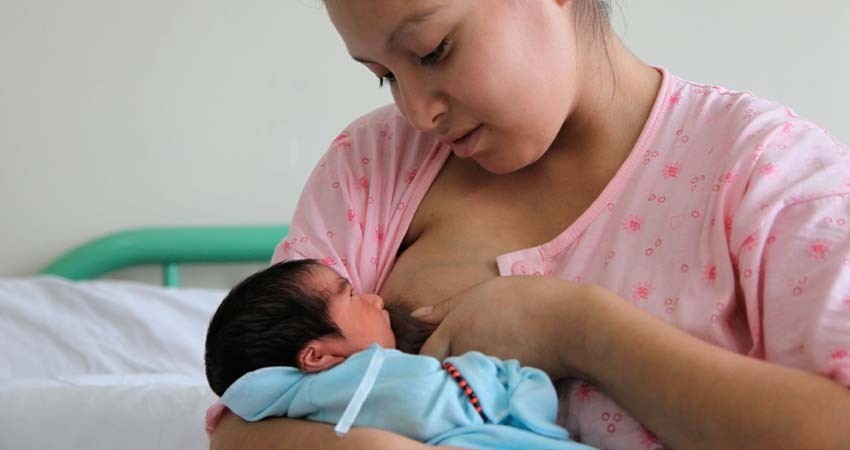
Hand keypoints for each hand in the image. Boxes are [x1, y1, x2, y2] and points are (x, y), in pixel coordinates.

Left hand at [415, 276, 597, 378]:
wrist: (571, 323)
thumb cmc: (529, 298)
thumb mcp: (483, 291)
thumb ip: (446, 306)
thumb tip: (416, 315)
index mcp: (454, 327)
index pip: (427, 354)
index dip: (431, 355)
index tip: (439, 353)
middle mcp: (463, 352)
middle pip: (443, 370)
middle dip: (447, 368)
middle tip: (463, 357)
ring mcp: (482, 371)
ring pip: (464, 380)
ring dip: (467, 375)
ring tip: (487, 359)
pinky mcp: (502, 386)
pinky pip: (484, 389)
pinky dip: (487, 385)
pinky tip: (501, 371)